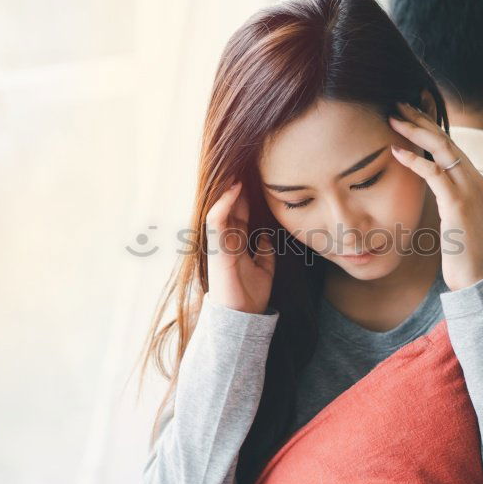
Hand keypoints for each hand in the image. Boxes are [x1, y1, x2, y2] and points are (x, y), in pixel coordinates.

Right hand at [204, 179, 275, 313]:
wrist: (242, 318)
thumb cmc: (250, 296)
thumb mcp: (264, 269)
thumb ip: (265, 252)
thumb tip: (266, 236)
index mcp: (236, 244)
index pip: (240, 214)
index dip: (246, 197)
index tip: (256, 178)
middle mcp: (226, 241)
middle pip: (229, 207)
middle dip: (236, 188)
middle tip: (245, 165)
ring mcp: (219, 243)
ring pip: (220, 209)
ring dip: (227, 190)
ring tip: (237, 170)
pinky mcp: (216, 248)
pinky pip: (216, 221)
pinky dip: (223, 204)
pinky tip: (233, 189)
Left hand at [388, 102, 482, 290]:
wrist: (477, 276)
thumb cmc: (461, 250)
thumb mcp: (453, 216)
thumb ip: (445, 195)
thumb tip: (428, 183)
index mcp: (475, 180)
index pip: (451, 143)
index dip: (431, 124)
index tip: (411, 109)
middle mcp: (476, 179)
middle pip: (447, 139)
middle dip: (422, 118)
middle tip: (398, 103)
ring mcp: (470, 190)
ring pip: (443, 149)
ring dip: (416, 131)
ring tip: (393, 118)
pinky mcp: (459, 204)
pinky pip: (435, 173)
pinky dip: (414, 160)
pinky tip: (395, 152)